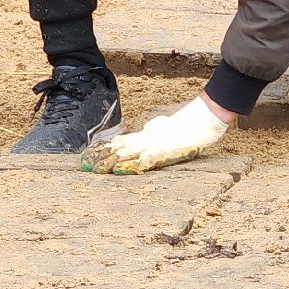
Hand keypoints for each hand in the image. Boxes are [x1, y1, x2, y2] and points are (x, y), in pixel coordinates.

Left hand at [82, 92, 233, 174]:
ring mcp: (154, 145)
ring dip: (110, 162)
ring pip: (127, 154)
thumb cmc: (190, 124)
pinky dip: (132, 166)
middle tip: (84, 164)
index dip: (104, 147)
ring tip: (95, 169)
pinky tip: (121, 170)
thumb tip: (149, 127)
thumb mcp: (168, 125)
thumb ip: (157, 127)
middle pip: (119, 148)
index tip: (88, 153)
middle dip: (101, 156)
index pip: (121, 141)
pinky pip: (146, 160)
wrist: (204, 118)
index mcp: (147, 135)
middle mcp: (147, 139)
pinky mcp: (164, 151)